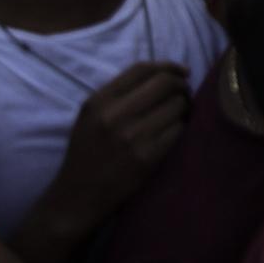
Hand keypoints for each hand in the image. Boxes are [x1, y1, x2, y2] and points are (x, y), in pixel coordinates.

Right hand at [44, 62, 190, 226]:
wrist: (77, 196)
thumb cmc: (87, 152)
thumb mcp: (91, 115)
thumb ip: (120, 92)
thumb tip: (165, 73)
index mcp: (99, 101)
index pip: (143, 68)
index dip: (169, 66)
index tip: (181, 72)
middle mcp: (114, 116)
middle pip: (165, 83)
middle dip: (181, 84)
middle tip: (185, 92)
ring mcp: (132, 137)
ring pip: (177, 105)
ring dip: (185, 106)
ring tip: (181, 113)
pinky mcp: (147, 157)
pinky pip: (179, 129)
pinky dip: (182, 127)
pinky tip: (175, 131)